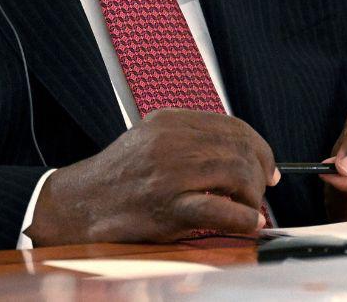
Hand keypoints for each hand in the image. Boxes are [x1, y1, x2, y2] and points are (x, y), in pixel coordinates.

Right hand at [25, 108, 279, 244]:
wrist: (79, 206)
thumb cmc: (119, 179)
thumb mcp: (151, 142)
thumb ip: (188, 140)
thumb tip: (237, 153)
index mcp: (169, 122)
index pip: (232, 125)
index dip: (258, 147)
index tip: (267, 166)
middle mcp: (171, 141)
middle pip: (240, 148)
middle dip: (261, 172)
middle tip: (263, 192)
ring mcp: (170, 173)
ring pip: (237, 174)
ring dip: (253, 196)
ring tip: (250, 210)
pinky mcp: (168, 207)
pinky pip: (223, 210)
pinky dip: (244, 219)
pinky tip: (248, 225)